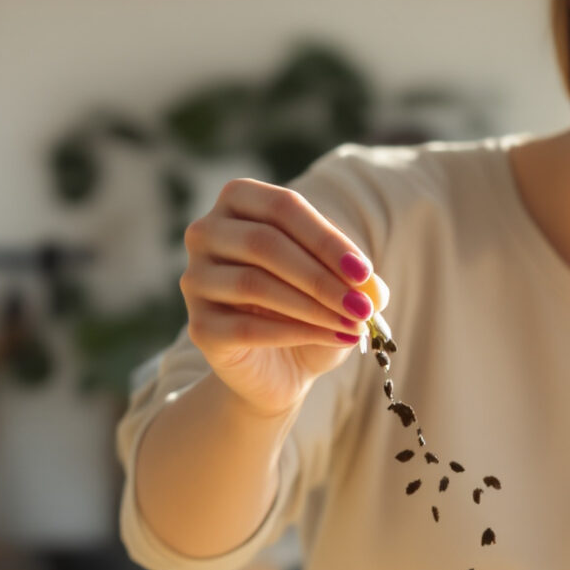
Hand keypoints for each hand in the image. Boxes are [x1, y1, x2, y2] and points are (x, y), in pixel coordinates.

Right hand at [178, 179, 387, 418]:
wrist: (279, 367)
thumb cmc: (308, 307)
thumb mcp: (336, 283)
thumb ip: (354, 277)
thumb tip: (373, 288)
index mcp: (239, 202)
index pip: (283, 207)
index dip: (326, 239)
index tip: (364, 272)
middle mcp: (206, 233)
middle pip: (264, 243)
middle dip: (321, 277)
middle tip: (362, 306)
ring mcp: (195, 279)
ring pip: (253, 284)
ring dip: (312, 306)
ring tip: (353, 324)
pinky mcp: (200, 326)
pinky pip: (246, 327)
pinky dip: (296, 333)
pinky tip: (333, 338)